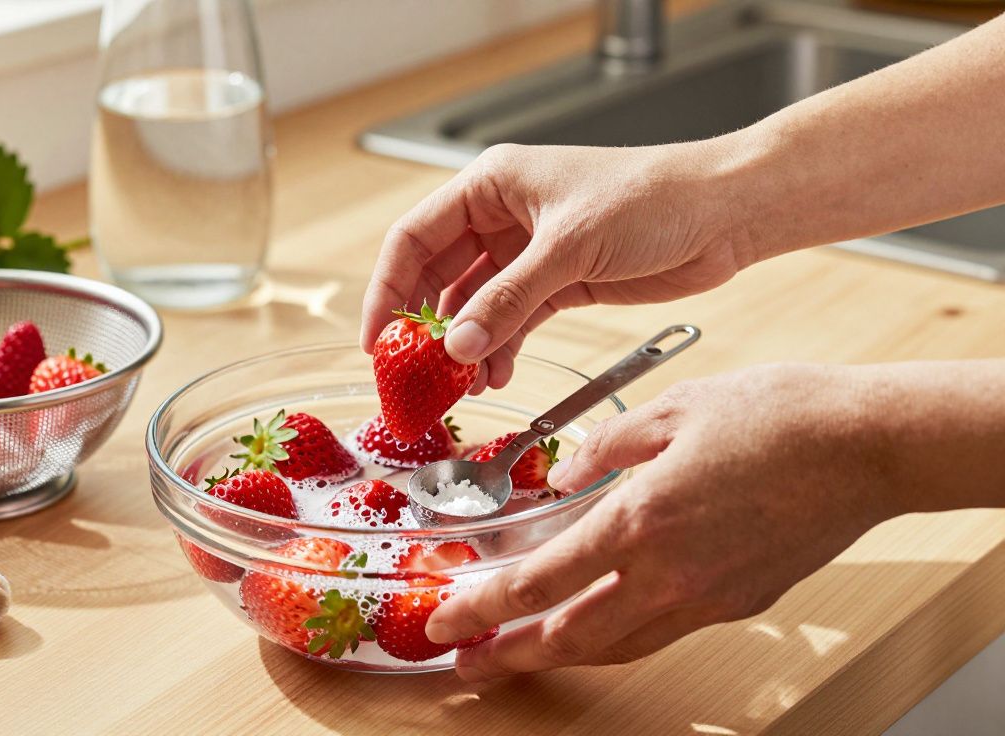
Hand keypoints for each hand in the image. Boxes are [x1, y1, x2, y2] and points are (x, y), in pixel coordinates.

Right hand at [359, 141, 752, 392]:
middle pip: (439, 276)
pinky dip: (499, 349)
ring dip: (466, 345)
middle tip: (412, 375)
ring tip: (460, 385)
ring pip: (475, 305)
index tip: (377, 340)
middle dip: (426, 326)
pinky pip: (512, 321)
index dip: (388, 289)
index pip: (414, 238)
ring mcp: (529, 253)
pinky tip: (494, 375)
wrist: (725, 212)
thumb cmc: (651, 198)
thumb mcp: (568, 248)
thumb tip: (456, 348)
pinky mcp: (559, 283)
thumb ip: (507, 301)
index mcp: (491, 184)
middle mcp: (502, 216)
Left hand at [425, 363, 919, 679]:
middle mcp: (671, 574)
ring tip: (516, 656)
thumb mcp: (672, 410)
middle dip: (509, 656)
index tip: (444, 622)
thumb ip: (605, 448)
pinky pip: (660, 631)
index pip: (541, 583)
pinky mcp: (739, 601)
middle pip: (572, 638)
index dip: (483, 609)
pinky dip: (615, 636)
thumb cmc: (777, 415)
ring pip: (617, 646)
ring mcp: (708, 598)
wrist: (867, 446)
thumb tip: (564, 477)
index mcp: (642, 521)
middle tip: (463, 664)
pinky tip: (597, 623)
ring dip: (559, 655)